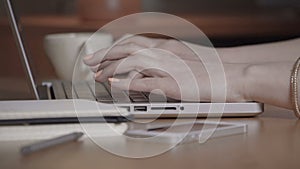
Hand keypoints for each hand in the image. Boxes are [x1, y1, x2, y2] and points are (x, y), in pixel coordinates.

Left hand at [84, 38, 248, 101]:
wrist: (230, 76)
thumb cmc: (209, 71)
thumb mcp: (183, 61)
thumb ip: (164, 62)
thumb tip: (148, 68)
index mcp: (166, 48)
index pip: (134, 44)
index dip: (115, 50)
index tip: (102, 56)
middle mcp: (163, 54)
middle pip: (127, 49)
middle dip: (105, 55)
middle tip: (90, 61)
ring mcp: (167, 67)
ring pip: (131, 62)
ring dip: (112, 68)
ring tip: (98, 74)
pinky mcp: (171, 84)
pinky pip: (144, 82)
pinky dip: (126, 83)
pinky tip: (114, 84)